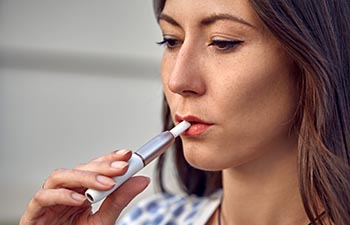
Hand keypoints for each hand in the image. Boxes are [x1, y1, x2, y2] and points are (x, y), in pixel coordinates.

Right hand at [20, 149, 149, 224]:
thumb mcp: (104, 219)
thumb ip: (120, 199)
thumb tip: (141, 180)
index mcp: (81, 190)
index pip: (95, 168)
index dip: (109, 158)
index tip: (127, 154)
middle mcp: (65, 190)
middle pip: (80, 168)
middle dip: (103, 166)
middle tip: (122, 167)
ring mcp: (49, 199)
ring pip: (61, 176)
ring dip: (85, 177)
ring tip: (106, 184)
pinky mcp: (35, 211)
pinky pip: (44, 196)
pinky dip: (62, 195)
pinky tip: (80, 199)